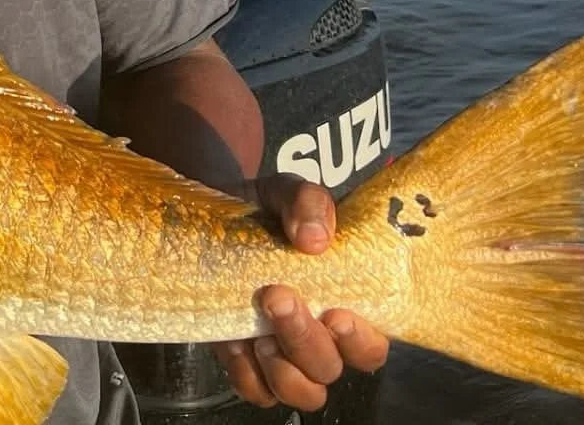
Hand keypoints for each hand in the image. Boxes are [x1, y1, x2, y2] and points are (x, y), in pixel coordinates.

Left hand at [211, 173, 389, 411]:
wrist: (211, 214)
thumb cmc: (268, 210)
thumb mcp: (288, 192)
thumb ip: (308, 202)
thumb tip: (314, 238)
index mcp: (345, 304)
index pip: (372, 347)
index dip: (360, 342)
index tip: (336, 313)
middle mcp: (319, 337)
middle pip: (329, 369)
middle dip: (305, 340)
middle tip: (277, 296)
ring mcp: (281, 353)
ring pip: (300, 392)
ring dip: (282, 369)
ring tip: (259, 332)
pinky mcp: (244, 360)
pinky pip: (254, 390)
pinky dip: (246, 374)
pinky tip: (235, 342)